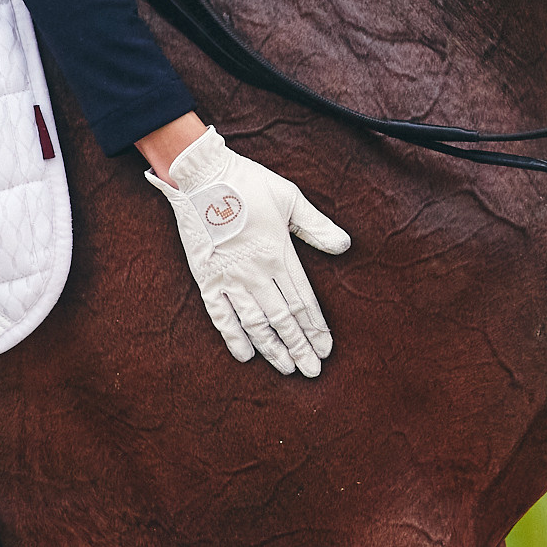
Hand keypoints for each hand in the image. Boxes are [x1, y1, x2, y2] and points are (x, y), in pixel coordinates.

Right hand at [146, 125, 350, 376]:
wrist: (200, 176)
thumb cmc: (248, 182)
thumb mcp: (289, 198)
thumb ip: (316, 226)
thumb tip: (345, 246)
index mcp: (279, 253)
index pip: (303, 301)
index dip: (315, 328)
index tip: (325, 349)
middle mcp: (257, 272)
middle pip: (283, 319)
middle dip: (299, 347)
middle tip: (312, 371)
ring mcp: (230, 278)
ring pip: (256, 323)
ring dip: (273, 349)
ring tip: (287, 368)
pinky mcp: (207, 279)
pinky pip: (221, 316)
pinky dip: (234, 337)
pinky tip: (246, 355)